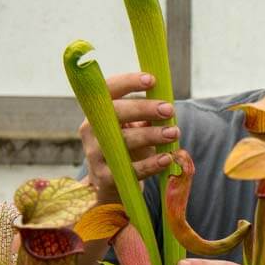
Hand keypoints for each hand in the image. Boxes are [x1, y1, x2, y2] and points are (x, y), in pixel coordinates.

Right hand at [79, 72, 179, 204]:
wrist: (110, 184)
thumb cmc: (126, 146)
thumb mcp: (131, 127)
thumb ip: (144, 115)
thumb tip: (166, 105)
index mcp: (98, 111)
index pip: (107, 90)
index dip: (128, 82)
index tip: (152, 80)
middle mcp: (91, 130)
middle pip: (114, 113)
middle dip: (144, 109)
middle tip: (169, 110)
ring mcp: (95, 154)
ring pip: (124, 141)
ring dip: (152, 135)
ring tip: (174, 132)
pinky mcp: (105, 177)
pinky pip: (130, 169)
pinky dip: (151, 164)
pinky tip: (167, 158)